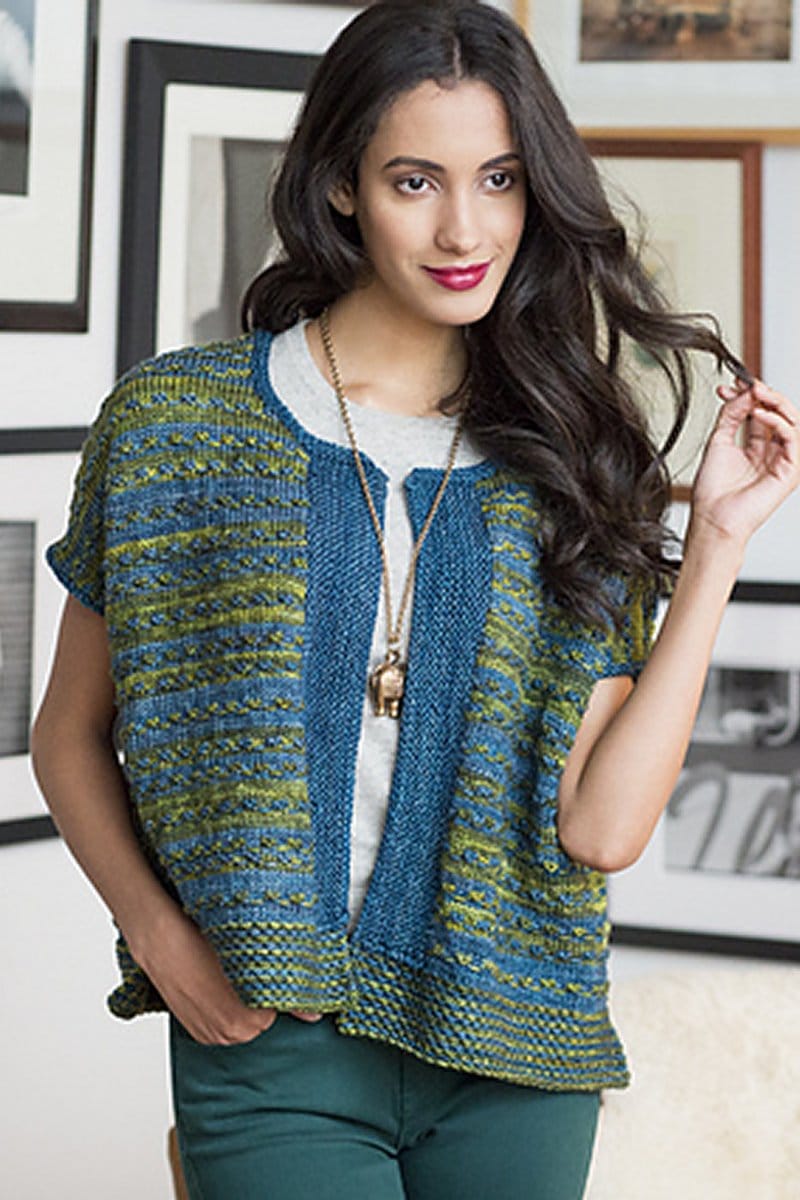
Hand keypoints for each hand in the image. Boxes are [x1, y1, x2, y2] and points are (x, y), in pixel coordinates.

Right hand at [127, 905, 321, 1044]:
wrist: (161, 941)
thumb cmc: (204, 944)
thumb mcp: (254, 959)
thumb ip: (290, 994)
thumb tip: (317, 1016)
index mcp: (247, 1023)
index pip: (278, 1010)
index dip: (277, 986)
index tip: (270, 967)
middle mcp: (228, 1036)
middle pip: (261, 1018)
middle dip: (260, 996)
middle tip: (249, 965)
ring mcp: (209, 1035)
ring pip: (241, 1020)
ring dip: (241, 1002)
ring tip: (231, 972)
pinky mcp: (195, 1030)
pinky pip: (221, 1021)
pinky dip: (223, 1006)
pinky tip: (216, 982)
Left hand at [690, 377, 799, 546]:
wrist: (713, 517)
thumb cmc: (713, 491)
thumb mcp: (718, 441)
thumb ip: (731, 416)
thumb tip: (742, 393)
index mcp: (756, 449)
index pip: (761, 413)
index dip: (748, 397)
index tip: (730, 386)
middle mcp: (772, 454)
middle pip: (779, 414)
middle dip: (764, 395)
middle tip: (748, 385)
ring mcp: (782, 461)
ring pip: (792, 421)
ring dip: (775, 402)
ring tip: (756, 393)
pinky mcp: (790, 471)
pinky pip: (792, 438)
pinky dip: (778, 421)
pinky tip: (760, 414)